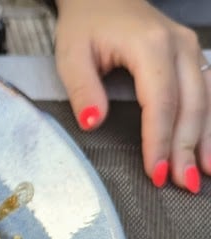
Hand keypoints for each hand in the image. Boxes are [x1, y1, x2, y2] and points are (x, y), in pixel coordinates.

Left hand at [53, 0, 209, 192]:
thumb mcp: (71, 55)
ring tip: (203, 174)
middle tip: (182, 184)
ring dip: (206, 140)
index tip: (154, 172)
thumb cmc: (86, 25)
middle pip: (190, 105)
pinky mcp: (192, 57)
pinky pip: (209, 92)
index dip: (159, 141)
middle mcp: (179, 46)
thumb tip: (92, 122)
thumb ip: (83, 89)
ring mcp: (190, 50)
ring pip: (207, 100)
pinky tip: (210, 149)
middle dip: (186, 148)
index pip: (161, 102)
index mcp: (151, 45)